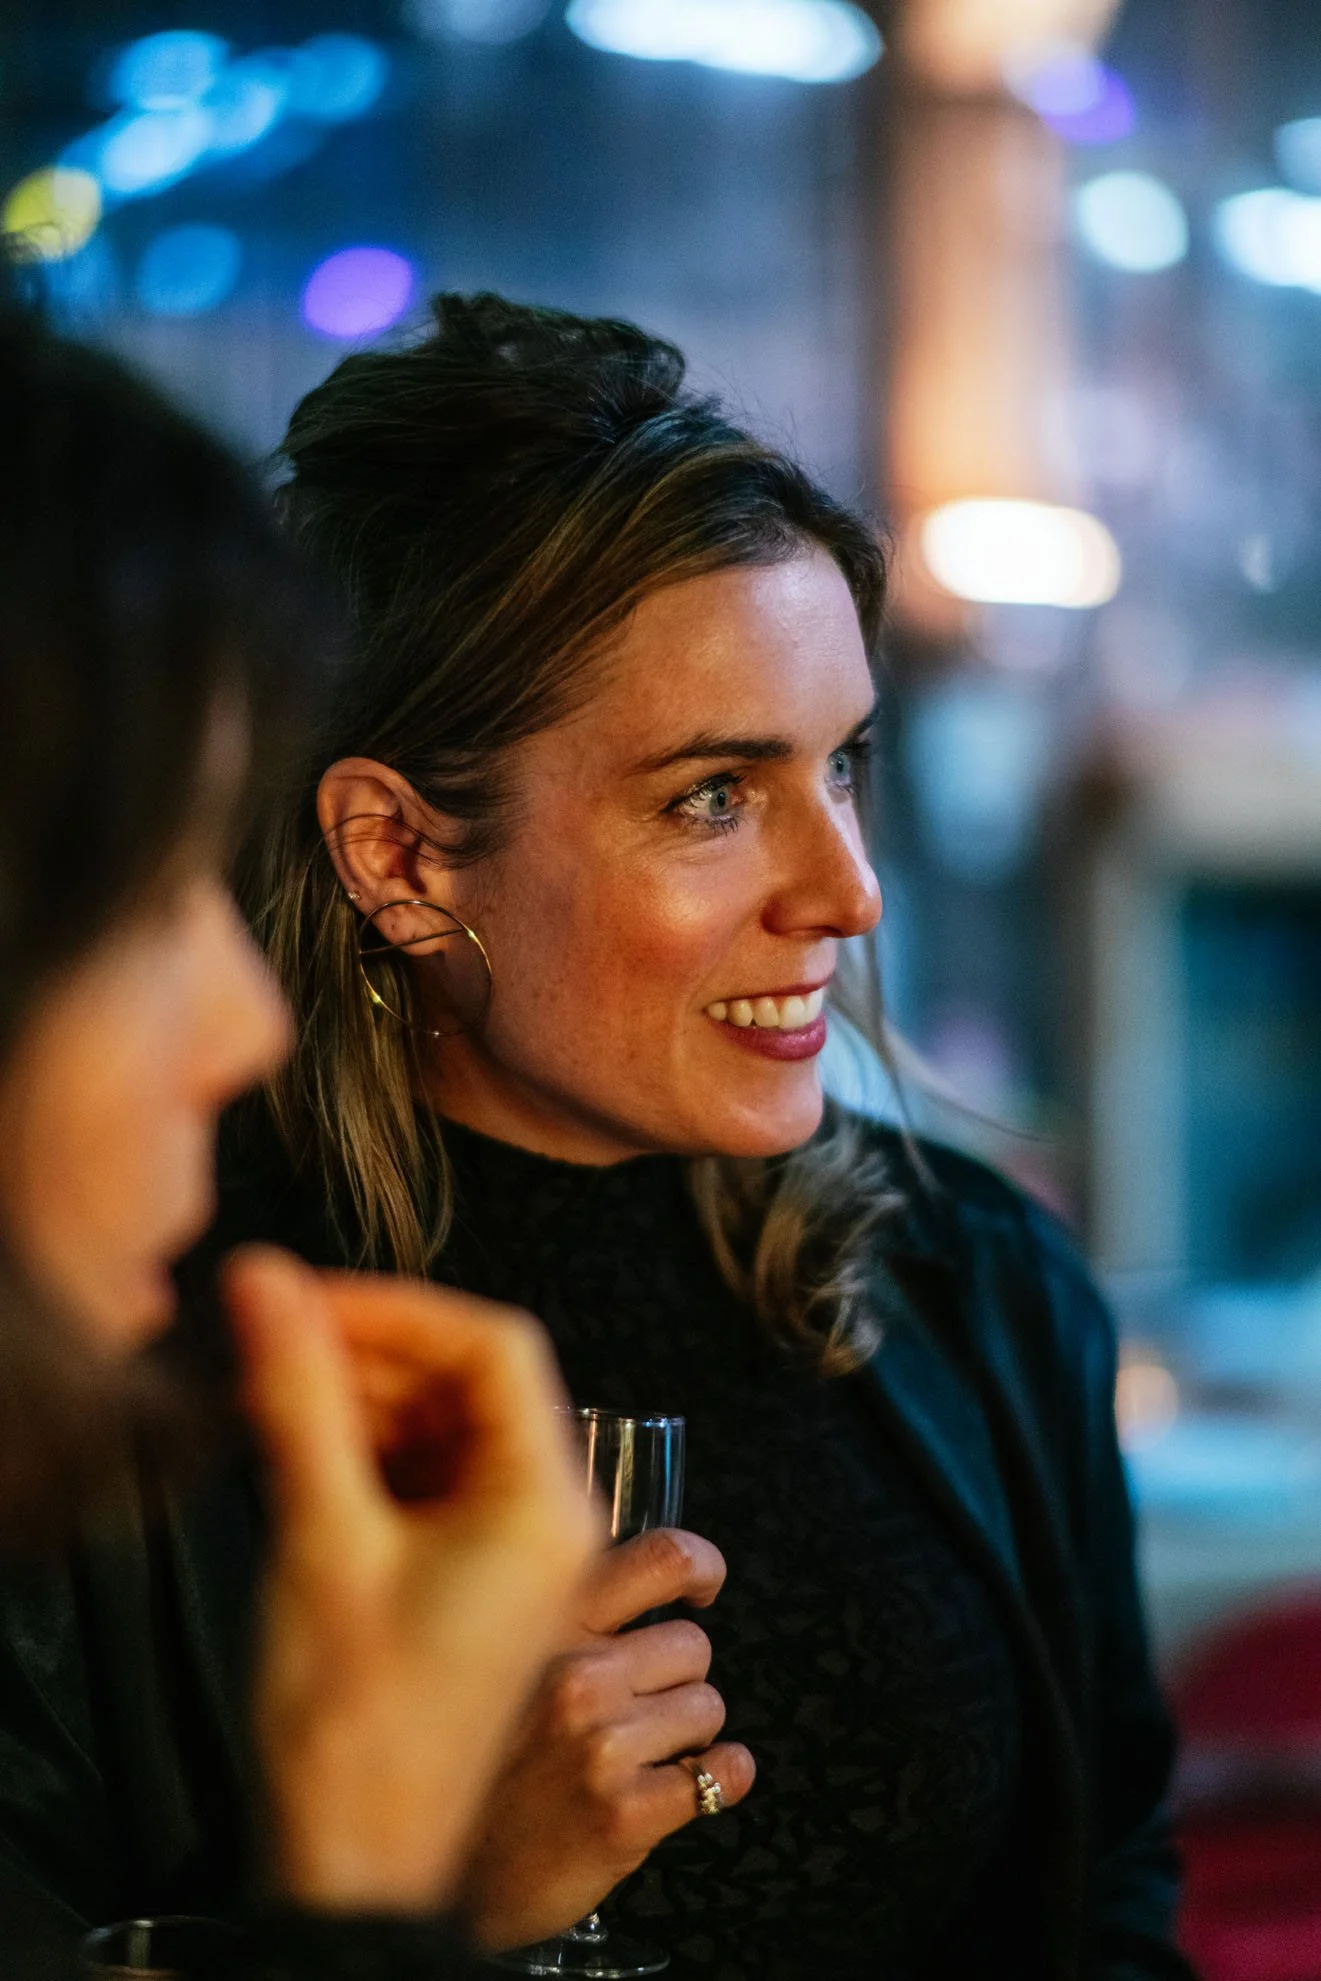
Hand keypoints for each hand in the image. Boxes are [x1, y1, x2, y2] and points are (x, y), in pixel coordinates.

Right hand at [225, 1246, 600, 1913]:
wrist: (354, 1868)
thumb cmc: (354, 1728)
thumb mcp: (321, 1540)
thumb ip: (299, 1396)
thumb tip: (267, 1281)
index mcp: (546, 1504)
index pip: (495, 1345)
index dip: (396, 1307)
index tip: (306, 1302)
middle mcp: (549, 1520)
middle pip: (472, 1381)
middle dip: (370, 1352)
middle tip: (271, 1342)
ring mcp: (515, 1552)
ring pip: (446, 1426)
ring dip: (362, 1401)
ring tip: (268, 1397)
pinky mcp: (475, 1579)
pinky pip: (433, 1479)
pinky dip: (368, 1454)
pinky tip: (297, 1451)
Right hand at [455, 1526, 755, 1950]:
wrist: (440, 1884)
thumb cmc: (477, 1768)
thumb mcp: (500, 1660)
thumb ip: (562, 1615)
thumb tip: (640, 1580)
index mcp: (551, 1623)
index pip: (662, 1559)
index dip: (699, 1566)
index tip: (700, 1587)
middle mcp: (578, 1673)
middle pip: (693, 1645)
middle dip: (675, 1679)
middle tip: (632, 1712)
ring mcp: (602, 1744)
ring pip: (708, 1708)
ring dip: (688, 1734)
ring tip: (634, 1757)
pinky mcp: (626, 1814)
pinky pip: (723, 1774)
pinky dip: (720, 1780)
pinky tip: (684, 1788)